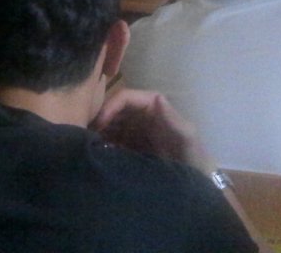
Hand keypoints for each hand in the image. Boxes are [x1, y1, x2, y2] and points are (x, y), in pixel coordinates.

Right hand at [91, 88, 213, 171]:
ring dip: (97, 132)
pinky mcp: (128, 147)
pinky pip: (110, 141)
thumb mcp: (186, 137)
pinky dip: (101, 146)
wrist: (194, 182)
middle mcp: (139, 114)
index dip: (109, 106)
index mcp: (152, 106)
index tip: (98, 123)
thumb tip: (157, 98)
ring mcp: (133, 130)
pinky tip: (96, 155)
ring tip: (87, 146)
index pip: (125, 98)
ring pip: (108, 125)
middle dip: (99, 119)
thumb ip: (172, 119)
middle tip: (86, 135)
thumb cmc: (193, 155)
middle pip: (112, 110)